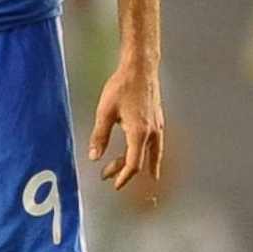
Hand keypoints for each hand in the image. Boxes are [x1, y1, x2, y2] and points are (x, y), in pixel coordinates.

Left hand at [88, 58, 163, 189]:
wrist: (140, 68)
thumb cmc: (123, 86)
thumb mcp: (105, 111)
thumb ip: (99, 136)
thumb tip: (94, 156)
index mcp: (139, 133)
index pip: (133, 164)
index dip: (123, 176)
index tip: (114, 183)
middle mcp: (152, 132)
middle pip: (142, 160)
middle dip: (125, 170)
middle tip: (109, 174)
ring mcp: (158, 126)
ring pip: (154, 153)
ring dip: (143, 164)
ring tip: (146, 175)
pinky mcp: (158, 119)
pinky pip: (157, 144)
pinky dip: (151, 153)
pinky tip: (148, 152)